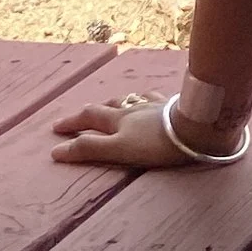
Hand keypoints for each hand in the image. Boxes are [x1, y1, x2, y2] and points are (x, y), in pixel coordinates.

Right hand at [49, 89, 250, 169]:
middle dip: (89, 112)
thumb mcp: (118, 150)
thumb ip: (89, 150)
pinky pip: (154, 99)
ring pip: (130, 100)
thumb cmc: (156, 143)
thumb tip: (55, 151)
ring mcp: (154, 105)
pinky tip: (149, 99)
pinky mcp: (173, 106)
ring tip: (112, 105)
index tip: (56, 128)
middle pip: (106, 106)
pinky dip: (145, 99)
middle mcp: (133, 108)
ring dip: (117, 103)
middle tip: (78, 116)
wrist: (196, 127)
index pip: (88, 118)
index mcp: (118, 119)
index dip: (71, 123)